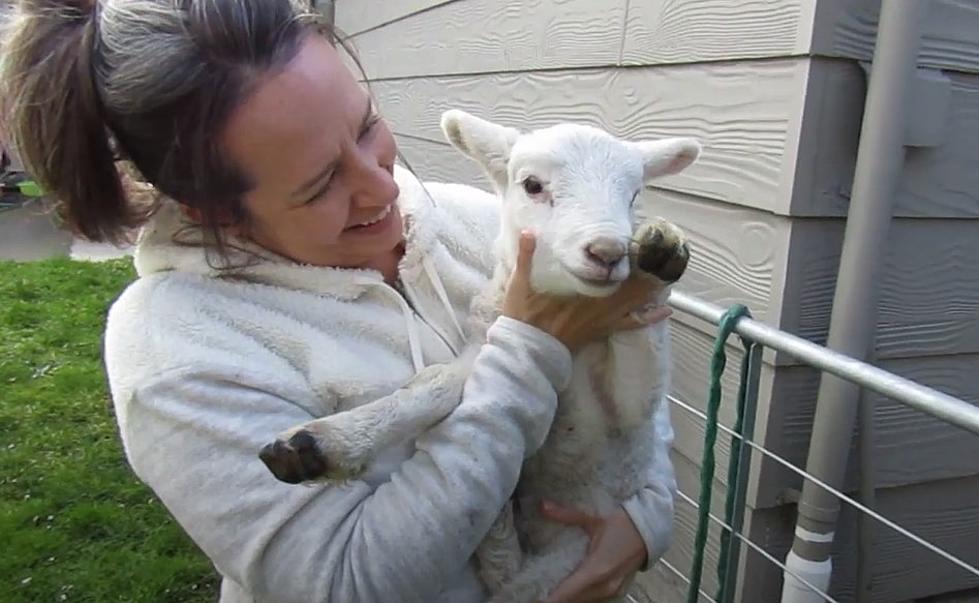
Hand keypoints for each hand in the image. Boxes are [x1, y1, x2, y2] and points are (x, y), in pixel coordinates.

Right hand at [502, 231, 672, 352]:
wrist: (527, 350)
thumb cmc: (524, 316)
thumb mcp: (519, 283)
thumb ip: (525, 257)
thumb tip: (528, 231)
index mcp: (581, 288)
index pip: (610, 268)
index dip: (628, 254)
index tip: (641, 239)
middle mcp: (597, 302)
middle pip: (627, 281)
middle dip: (645, 267)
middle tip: (663, 252)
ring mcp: (602, 318)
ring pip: (634, 300)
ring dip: (651, 287)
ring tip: (668, 273)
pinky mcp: (602, 330)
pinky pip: (631, 324)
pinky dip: (649, 317)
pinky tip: (666, 311)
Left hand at [540, 501, 646, 602]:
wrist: (652, 528)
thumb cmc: (624, 522)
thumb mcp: (594, 519)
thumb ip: (566, 515)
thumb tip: (542, 506)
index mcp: (597, 570)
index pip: (566, 592)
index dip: (548, 599)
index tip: (532, 597)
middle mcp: (605, 585)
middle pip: (573, 600)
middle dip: (554, 598)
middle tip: (535, 593)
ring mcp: (613, 591)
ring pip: (583, 601)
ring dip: (567, 598)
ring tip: (548, 593)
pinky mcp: (618, 590)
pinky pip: (594, 599)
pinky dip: (580, 597)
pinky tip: (569, 590)